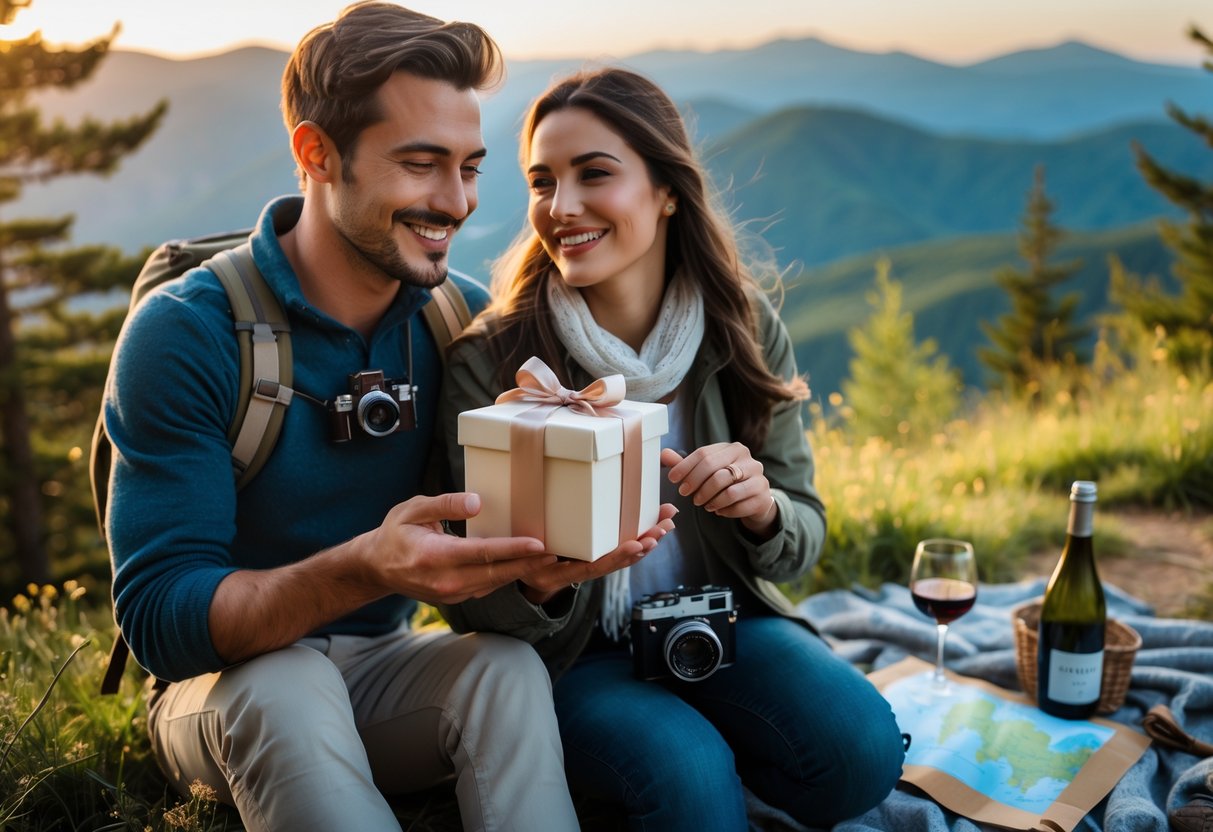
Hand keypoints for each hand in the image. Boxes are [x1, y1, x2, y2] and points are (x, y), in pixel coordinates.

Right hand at [365, 492, 558, 604]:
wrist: (376, 567)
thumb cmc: (395, 533)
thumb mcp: (413, 509)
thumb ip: (445, 504)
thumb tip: (477, 503)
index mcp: (434, 556)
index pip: (482, 552)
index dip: (513, 548)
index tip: (538, 543)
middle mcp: (445, 580)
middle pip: (495, 573)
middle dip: (528, 564)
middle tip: (556, 553)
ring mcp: (451, 593)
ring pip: (494, 583)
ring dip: (522, 572)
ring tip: (548, 559)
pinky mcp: (455, 597)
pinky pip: (486, 586)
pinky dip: (507, 577)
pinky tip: (524, 566)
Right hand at [518, 503, 678, 604]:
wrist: (531, 577)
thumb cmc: (525, 565)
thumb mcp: (523, 565)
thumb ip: (531, 559)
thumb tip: (544, 551)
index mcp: (571, 572)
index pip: (599, 566)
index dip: (618, 556)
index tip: (636, 544)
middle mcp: (587, 569)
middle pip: (619, 559)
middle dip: (643, 544)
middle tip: (661, 530)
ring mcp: (596, 561)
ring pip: (626, 554)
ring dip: (648, 539)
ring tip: (666, 525)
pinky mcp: (600, 554)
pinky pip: (624, 548)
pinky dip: (642, 537)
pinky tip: (656, 528)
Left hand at [661, 444, 777, 537]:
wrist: (756, 498)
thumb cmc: (727, 481)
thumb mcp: (708, 470)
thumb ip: (686, 464)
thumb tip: (663, 454)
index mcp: (734, 448)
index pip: (704, 454)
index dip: (685, 467)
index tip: (673, 479)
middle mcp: (749, 460)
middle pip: (714, 470)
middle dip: (695, 483)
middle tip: (684, 494)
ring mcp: (759, 478)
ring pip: (728, 491)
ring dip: (710, 499)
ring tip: (702, 504)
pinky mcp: (763, 497)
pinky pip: (737, 506)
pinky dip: (723, 510)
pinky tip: (717, 510)